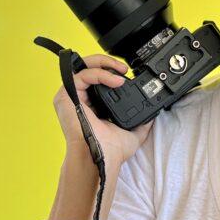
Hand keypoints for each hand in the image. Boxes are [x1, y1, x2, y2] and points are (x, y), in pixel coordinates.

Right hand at [53, 54, 154, 168]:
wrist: (103, 157)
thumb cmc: (111, 150)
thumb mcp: (133, 132)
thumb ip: (142, 122)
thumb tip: (154, 114)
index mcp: (91, 105)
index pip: (97, 79)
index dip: (111, 72)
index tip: (127, 75)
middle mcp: (79, 99)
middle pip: (88, 68)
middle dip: (107, 63)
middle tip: (124, 69)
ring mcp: (71, 97)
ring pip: (83, 67)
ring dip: (104, 63)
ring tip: (121, 71)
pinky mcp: (66, 96)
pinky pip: (82, 75)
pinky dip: (101, 73)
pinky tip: (116, 81)